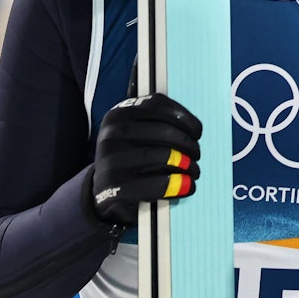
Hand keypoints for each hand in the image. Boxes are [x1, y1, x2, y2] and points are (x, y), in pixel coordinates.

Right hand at [91, 93, 201, 225]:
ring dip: (188, 165)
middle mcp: (112, 134)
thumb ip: (159, 119)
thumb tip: (194, 128)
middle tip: (196, 154)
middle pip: (166, 132)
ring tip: (193, 170)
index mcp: (119, 113)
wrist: (100, 189)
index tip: (197, 132)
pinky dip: (179, 185)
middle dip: (189, 144)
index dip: (187, 120)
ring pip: (165, 156)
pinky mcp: (116, 187)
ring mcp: (111, 161)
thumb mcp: (134, 130)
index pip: (161, 108)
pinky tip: (186, 185)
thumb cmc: (128, 155)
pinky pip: (158, 183)